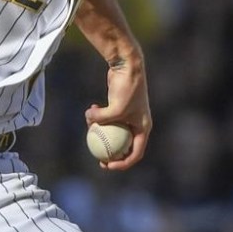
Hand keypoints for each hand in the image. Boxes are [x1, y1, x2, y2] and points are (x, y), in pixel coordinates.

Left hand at [85, 51, 150, 170]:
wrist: (128, 66)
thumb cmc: (126, 88)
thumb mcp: (116, 108)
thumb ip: (102, 118)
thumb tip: (89, 122)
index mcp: (144, 128)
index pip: (136, 153)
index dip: (122, 163)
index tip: (107, 165)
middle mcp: (138, 123)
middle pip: (125, 145)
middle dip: (111, 153)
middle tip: (98, 158)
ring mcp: (129, 114)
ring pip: (114, 130)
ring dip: (101, 130)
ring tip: (89, 128)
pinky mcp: (120, 105)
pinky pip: (109, 117)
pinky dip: (100, 116)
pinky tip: (90, 110)